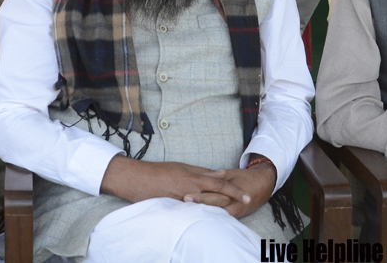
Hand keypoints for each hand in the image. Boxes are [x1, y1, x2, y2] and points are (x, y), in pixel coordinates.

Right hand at [100, 156, 254, 206]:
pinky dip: (204, 214)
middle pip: (217, 196)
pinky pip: (193, 213)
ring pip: (207, 206)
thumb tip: (219, 173)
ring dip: (220, 208)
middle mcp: (191, 189)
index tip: (246, 195)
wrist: (138, 179)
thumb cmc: (160, 171)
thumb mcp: (182, 167)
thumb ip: (201, 172)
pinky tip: (211, 219)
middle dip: (233, 199)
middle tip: (247, 202)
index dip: (234, 190)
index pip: (219, 184)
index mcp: (193, 177)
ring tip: (234, 212)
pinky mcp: (176, 208)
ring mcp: (184, 200)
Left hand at [183, 164, 276, 218]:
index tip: (185, 196)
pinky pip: (222, 218)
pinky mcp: (236, 216)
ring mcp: (234, 211)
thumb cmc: (244, 177)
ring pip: (217, 214)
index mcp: (230, 191)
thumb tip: (202, 176)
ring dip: (204, 214)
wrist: (263, 185)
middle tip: (184, 204)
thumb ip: (217, 176)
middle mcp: (232, 203)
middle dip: (199, 205)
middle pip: (213, 205)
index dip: (199, 196)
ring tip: (188, 214)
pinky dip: (212, 218)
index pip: (212, 194)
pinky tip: (200, 219)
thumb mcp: (231, 174)